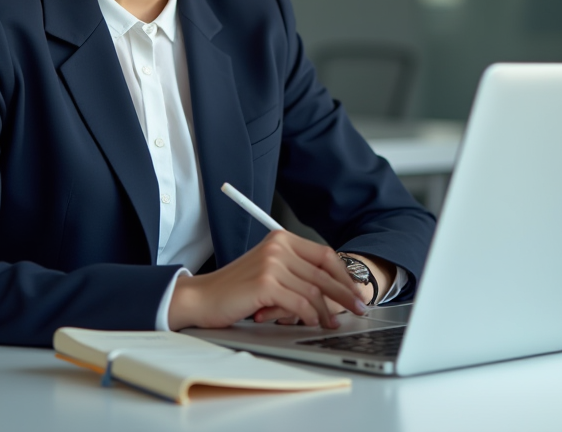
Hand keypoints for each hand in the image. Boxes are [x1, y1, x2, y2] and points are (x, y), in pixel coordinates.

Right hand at [167, 230, 367, 330]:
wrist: (202, 298)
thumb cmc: (235, 289)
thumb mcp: (268, 272)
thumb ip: (295, 273)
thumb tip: (332, 290)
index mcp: (281, 239)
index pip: (324, 255)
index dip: (343, 275)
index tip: (355, 291)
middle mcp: (278, 246)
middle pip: (324, 272)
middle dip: (345, 294)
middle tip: (359, 309)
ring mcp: (272, 263)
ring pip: (313, 290)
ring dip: (327, 310)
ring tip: (333, 323)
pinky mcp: (265, 283)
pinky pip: (299, 303)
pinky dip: (310, 315)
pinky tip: (313, 323)